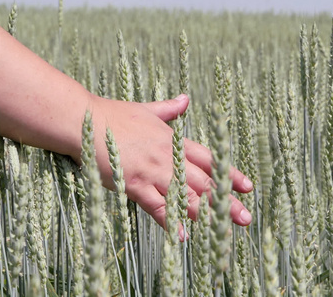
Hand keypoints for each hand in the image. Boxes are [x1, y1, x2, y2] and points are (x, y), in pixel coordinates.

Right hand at [84, 94, 252, 229]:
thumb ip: (169, 108)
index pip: (208, 159)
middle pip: (203, 181)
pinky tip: (183, 235)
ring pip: (185, 195)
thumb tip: (186, 99)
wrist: (85, 121)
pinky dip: (170, 220)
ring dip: (206, 213)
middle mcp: (168, 157)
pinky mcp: (134, 183)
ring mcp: (152, 171)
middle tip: (246, 217)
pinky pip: (156, 206)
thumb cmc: (113, 115)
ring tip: (225, 229)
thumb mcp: (146, 109)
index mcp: (172, 139)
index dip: (229, 173)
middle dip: (226, 200)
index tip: (247, 187)